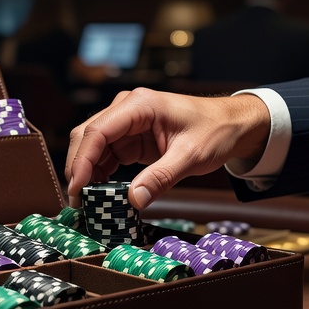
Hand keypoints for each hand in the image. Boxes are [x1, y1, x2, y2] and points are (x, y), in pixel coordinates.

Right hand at [64, 89, 270, 209]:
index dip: (82, 161)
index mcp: (139, 105)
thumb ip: (162, 177)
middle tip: (77, 202)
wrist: (232, 124)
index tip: (77, 188)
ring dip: (87, 174)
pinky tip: (100, 194)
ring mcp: (126, 124)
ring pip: (93, 148)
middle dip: (78, 168)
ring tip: (86, 203)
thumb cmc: (215, 131)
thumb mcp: (191, 156)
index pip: (98, 131)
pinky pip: (106, 156)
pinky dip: (100, 175)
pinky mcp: (130, 138)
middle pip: (87, 137)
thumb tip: (134, 200)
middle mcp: (127, 109)